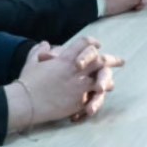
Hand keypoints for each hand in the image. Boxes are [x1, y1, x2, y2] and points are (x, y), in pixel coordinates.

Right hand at [8, 37, 124, 130]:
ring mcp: (79, 86)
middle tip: (121, 61)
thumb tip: (45, 44)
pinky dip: (97, 98)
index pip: (85, 44)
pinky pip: (94, 97)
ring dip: (107, 80)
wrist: (25, 103)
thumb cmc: (27, 82)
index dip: (92, 43)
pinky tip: (99, 98)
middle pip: (101, 60)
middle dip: (112, 60)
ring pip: (102, 79)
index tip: (98, 45)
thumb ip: (40, 51)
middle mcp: (76, 71)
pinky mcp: (79, 101)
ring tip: (110, 83)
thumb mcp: (32, 62)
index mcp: (65, 59)